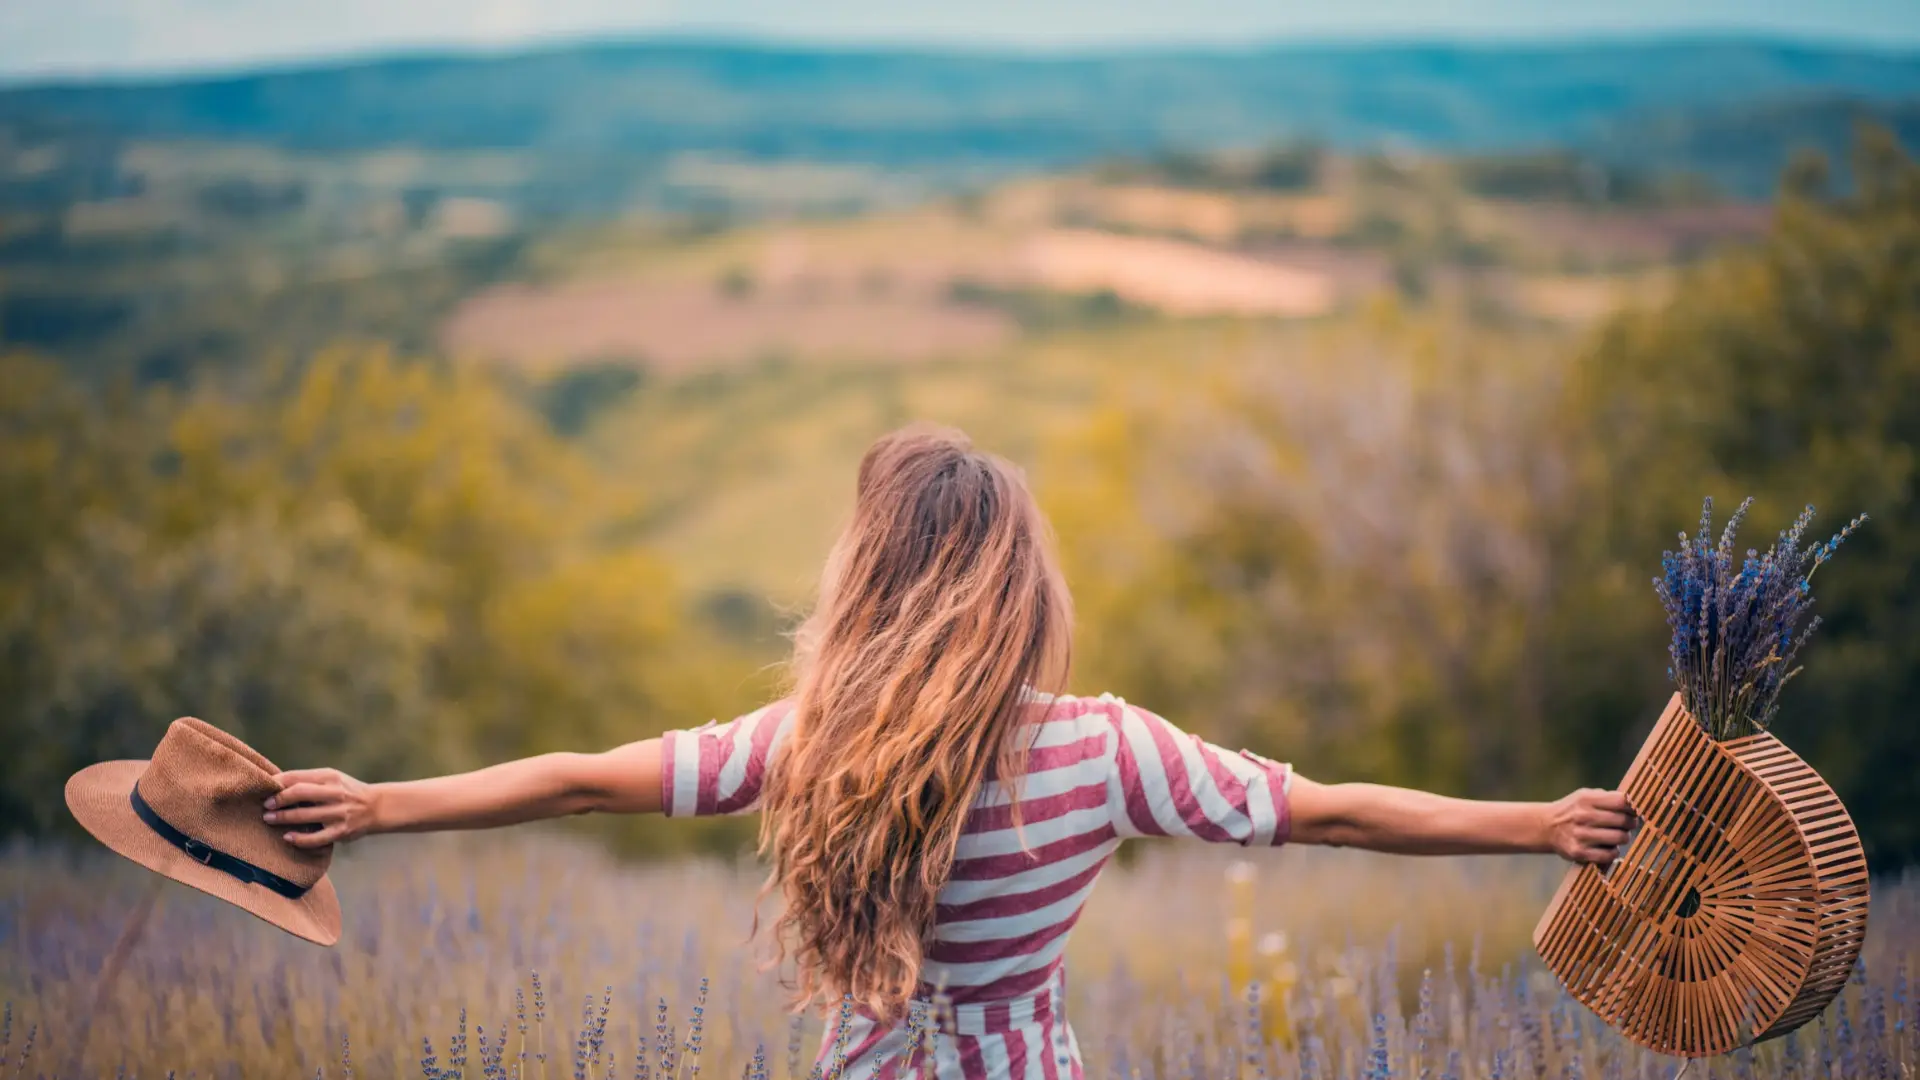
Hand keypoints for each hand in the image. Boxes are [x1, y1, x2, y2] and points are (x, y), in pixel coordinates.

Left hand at [263, 768, 379, 848]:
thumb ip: (309, 781)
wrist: (377, 806)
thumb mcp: (332, 779)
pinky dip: (299, 838)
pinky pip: (316, 838)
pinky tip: (287, 837)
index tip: (264, 789)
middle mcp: (335, 793)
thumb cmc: (347, 791)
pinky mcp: (341, 831)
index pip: (297, 777)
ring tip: (269, 819)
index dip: (277, 783)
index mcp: (330, 777)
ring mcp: (338, 813)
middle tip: (265, 806)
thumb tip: (276, 786)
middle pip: (299, 793)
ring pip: (304, 815)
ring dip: (283, 818)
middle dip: (278, 799)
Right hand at [1544, 788, 1636, 865]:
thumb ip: (1607, 797)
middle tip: (1627, 825)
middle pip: (1624, 821)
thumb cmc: (1573, 810)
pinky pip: (1610, 855)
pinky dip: (1613, 852)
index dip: (1633, 808)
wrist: (1546, 827)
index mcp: (1586, 799)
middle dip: (1630, 824)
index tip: (1633, 811)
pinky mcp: (1579, 852)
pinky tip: (1608, 847)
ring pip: (1620, 838)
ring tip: (1616, 835)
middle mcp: (1583, 816)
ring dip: (1622, 838)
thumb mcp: (1584, 796)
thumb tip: (1636, 803)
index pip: (1622, 802)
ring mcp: (1581, 835)